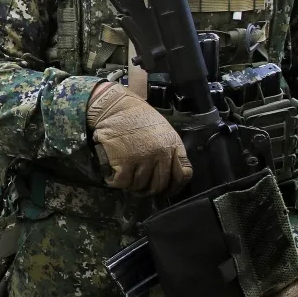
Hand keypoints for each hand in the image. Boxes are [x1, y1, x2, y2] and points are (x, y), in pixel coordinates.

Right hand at [86, 81, 191, 195]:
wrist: (114, 106)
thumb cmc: (137, 117)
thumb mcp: (162, 130)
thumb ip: (169, 150)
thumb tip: (168, 175)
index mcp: (173, 145)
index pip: (183, 175)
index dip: (174, 186)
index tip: (166, 189)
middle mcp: (161, 154)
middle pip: (159, 185)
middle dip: (149, 190)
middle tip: (140, 187)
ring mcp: (143, 159)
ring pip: (140, 186)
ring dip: (132, 185)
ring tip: (126, 176)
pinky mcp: (124, 162)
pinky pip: (123, 183)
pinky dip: (117, 181)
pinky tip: (115, 174)